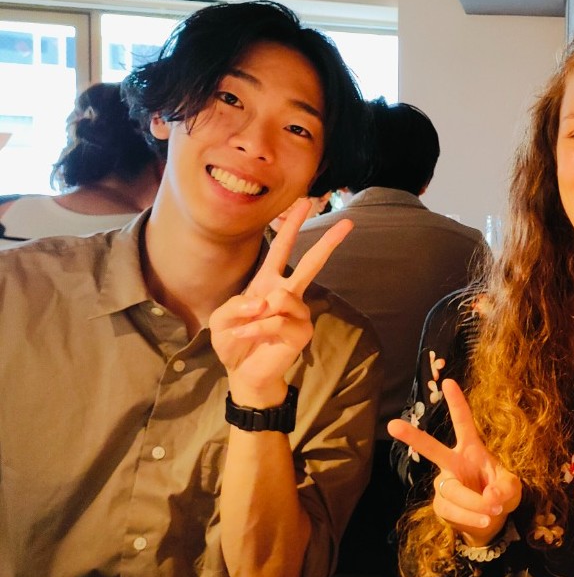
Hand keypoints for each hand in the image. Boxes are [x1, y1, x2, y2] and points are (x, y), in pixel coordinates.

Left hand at [211, 198, 348, 407]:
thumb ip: (237, 305)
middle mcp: (287, 294)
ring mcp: (298, 313)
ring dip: (256, 315)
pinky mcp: (301, 332)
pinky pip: (277, 321)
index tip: (306, 202)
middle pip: (311, 263)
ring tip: (245, 330)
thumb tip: (265, 304)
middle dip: (327, 242)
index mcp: (268, 282)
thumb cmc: (234, 342)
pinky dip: (256, 330)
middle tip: (347, 223)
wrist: (243, 373)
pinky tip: (247, 338)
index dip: (292, 225)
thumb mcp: (222, 319)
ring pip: (282, 298)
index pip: (281, 248)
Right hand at [387, 378, 520, 545]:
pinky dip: (472, 517)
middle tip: (392, 425)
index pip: (463, 423)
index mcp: (471, 449)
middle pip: (432, 449)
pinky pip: (453, 511)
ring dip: (476, 503)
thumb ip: (506, 488)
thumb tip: (490, 496)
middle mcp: (452, 462)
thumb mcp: (513, 488)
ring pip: (454, 491)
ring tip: (493, 510)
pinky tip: (484, 519)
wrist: (491, 520)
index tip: (448, 381)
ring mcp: (444, 483)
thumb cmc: (501, 494)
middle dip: (413, 437)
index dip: (456, 403)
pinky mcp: (440, 505)